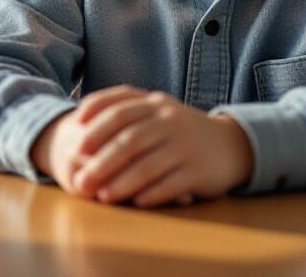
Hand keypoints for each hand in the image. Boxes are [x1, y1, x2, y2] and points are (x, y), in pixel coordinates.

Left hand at [36, 85, 252, 206]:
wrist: (229, 144)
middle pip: (130, 140)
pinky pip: (171, 183)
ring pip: (148, 165)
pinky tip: (136, 203)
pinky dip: (152, 193)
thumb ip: (126, 107)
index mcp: (155, 103)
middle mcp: (170, 120)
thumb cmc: (179, 129)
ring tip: (102, 196)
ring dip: (122, 183)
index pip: (121, 108)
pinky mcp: (198, 171)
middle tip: (80, 181)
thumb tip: (81, 112)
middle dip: (102, 162)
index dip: (96, 123)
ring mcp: (185, 145)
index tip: (77, 141)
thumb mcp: (158, 110)